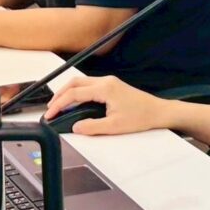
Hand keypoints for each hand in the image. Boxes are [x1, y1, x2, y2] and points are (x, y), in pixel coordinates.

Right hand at [45, 76, 169, 135]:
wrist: (158, 112)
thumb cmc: (141, 116)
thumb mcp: (114, 126)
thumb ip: (92, 127)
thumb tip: (76, 127)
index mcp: (104, 88)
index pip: (74, 93)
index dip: (59, 104)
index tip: (51, 113)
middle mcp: (105, 81)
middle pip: (74, 83)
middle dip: (60, 95)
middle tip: (51, 108)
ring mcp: (109, 82)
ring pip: (81, 82)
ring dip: (68, 92)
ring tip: (59, 105)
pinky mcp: (112, 85)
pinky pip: (89, 85)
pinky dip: (78, 92)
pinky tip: (75, 102)